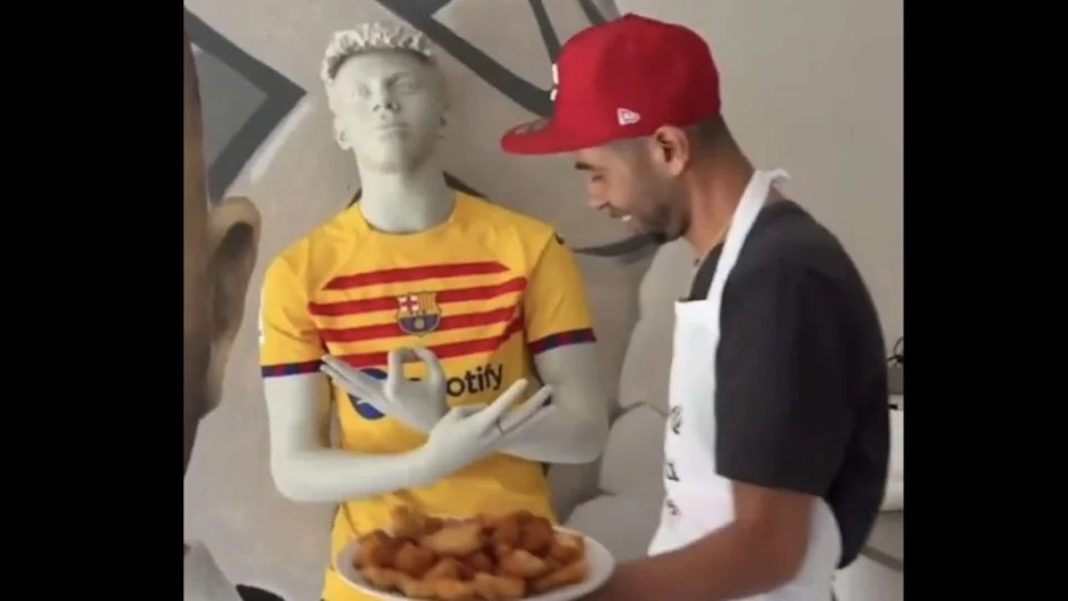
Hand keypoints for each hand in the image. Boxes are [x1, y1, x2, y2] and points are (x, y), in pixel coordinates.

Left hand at [320, 348, 447, 432]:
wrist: (433, 424)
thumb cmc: (437, 399)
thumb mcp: (439, 375)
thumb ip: (428, 357)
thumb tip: (414, 350)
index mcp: (397, 385)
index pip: (394, 357)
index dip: (406, 352)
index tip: (416, 355)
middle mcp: (383, 393)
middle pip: (356, 377)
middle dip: (340, 366)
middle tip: (324, 356)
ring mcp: (378, 401)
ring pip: (353, 387)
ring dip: (338, 375)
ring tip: (323, 366)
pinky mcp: (378, 406)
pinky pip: (358, 394)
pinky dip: (346, 385)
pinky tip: (336, 380)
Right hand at [417, 378, 553, 478]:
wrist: (439, 462)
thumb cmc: (442, 436)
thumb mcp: (453, 415)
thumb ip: (474, 408)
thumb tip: (489, 408)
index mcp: (480, 425)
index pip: (501, 406)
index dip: (513, 394)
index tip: (525, 381)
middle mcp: (493, 434)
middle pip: (519, 418)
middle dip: (535, 404)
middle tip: (550, 389)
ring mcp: (496, 442)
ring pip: (522, 429)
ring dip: (538, 417)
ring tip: (553, 407)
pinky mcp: (496, 447)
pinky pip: (517, 436)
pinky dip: (528, 429)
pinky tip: (537, 423)